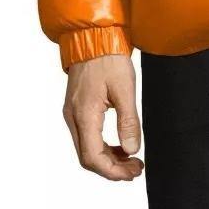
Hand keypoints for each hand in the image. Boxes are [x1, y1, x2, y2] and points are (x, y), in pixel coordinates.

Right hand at [63, 54, 143, 180]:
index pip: (93, 157)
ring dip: (107, 158)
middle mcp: (73, 117)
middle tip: (135, 168)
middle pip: (87, 157)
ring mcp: (72, 113)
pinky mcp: (77, 107)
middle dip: (111, 168)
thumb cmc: (108, 58)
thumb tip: (131, 149)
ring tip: (130, 159)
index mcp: (84, 114)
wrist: (93, 36)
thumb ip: (128, 121)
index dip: (112, 171)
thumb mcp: (125, 88)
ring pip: (86, 148)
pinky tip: (118, 144)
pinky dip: (102, 145)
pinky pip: (86, 136)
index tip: (132, 172)